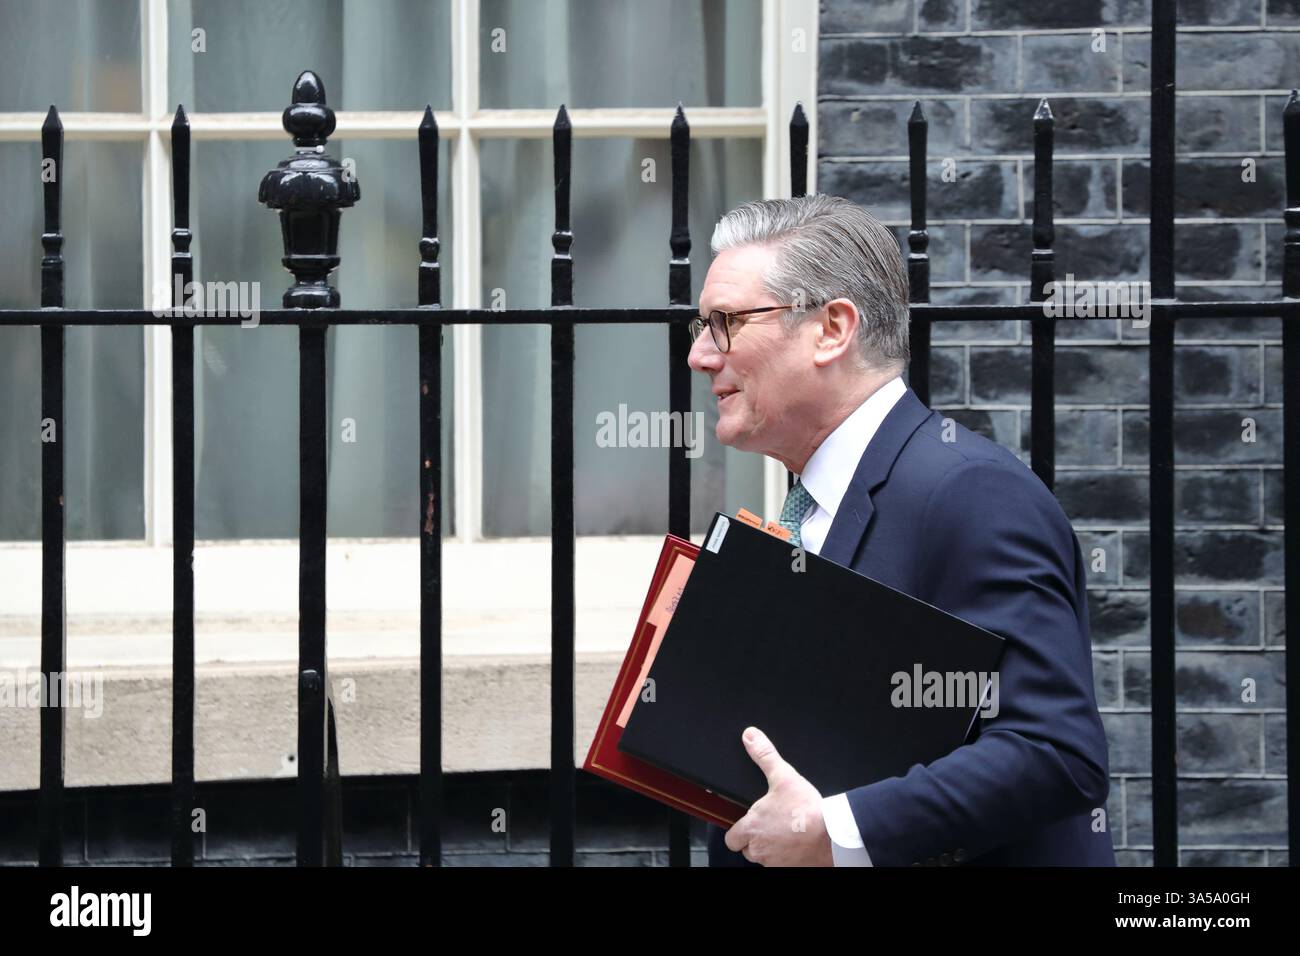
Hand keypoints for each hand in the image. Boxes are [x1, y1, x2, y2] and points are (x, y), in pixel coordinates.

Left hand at [723, 726, 833, 865]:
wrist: (833, 835)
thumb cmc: (807, 810)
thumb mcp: (783, 776)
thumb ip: (764, 756)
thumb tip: (750, 737)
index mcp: (752, 827)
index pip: (731, 838)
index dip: (738, 831)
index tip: (748, 824)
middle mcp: (759, 848)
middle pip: (747, 850)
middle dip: (755, 841)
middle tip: (770, 828)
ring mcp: (774, 862)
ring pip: (764, 859)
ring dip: (771, 850)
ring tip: (786, 835)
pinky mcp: (790, 869)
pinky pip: (782, 865)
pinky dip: (787, 858)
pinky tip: (798, 846)